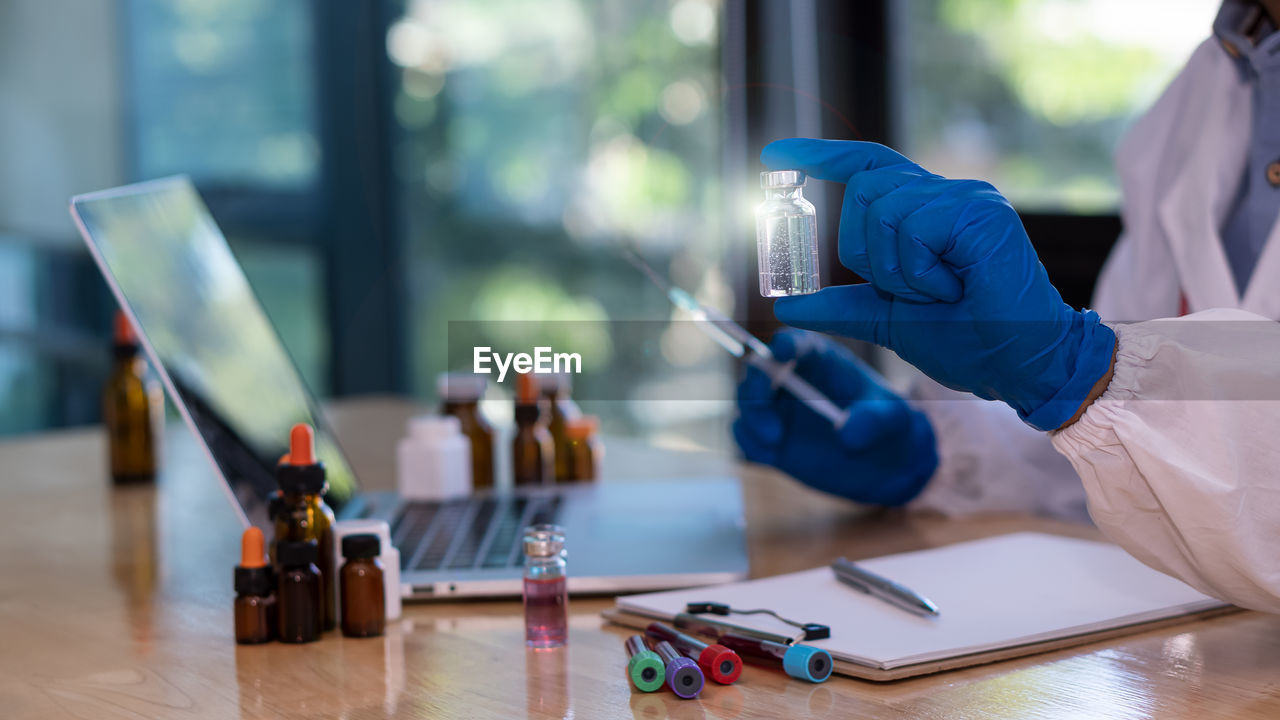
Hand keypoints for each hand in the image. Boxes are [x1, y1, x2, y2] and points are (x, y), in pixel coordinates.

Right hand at [732, 330, 937, 505]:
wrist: (883, 464)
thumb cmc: (889, 426)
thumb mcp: (893, 419)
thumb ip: (875, 420)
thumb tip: (845, 433)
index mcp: (821, 360)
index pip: (797, 342)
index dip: (786, 344)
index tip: (783, 353)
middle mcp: (793, 378)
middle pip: (759, 368)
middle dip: (756, 382)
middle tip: (762, 403)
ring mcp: (778, 409)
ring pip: (747, 400)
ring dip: (752, 416)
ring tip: (774, 439)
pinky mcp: (770, 439)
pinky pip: (745, 434)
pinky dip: (749, 441)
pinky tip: (770, 453)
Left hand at [764, 139, 1115, 430]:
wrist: (1021, 364)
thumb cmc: (969, 341)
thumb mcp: (888, 322)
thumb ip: (842, 307)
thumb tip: (788, 307)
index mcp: (925, 213)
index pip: (866, 166)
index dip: (820, 156)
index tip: (774, 156)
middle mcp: (945, 195)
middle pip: (864, 190)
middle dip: (867, 253)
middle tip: (910, 291)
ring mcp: (965, 198)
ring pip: (884, 210)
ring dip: (897, 270)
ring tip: (940, 292)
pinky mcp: (981, 210)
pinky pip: (914, 228)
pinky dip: (920, 272)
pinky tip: (954, 288)